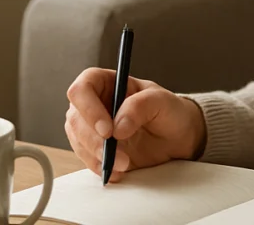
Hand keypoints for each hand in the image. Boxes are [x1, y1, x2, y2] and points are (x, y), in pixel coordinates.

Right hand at [63, 67, 206, 182]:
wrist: (178, 138)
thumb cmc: (170, 111)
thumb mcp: (162, 102)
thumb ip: (140, 106)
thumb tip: (118, 126)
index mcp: (107, 83)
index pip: (82, 89)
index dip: (89, 109)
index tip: (107, 130)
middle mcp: (94, 103)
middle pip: (76, 119)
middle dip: (95, 141)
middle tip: (118, 155)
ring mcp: (92, 127)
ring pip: (78, 141)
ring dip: (97, 157)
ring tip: (124, 164)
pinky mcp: (96, 149)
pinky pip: (86, 159)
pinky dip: (100, 167)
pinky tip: (117, 171)